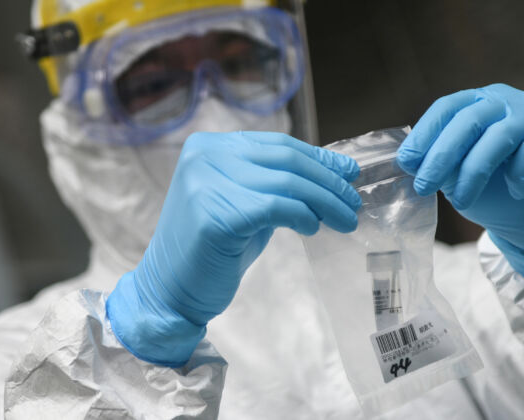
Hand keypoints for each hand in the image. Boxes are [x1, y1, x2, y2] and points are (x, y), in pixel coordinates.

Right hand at [107, 132, 360, 365]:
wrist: (171, 290)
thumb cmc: (213, 249)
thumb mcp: (248, 204)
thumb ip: (280, 183)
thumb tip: (336, 169)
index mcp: (209, 146)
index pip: (278, 145)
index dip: (318, 158)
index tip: (348, 172)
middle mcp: (205, 156)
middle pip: (286, 160)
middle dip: (328, 181)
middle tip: (352, 202)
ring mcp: (206, 183)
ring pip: (287, 183)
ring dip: (325, 202)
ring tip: (346, 220)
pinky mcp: (215, 214)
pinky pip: (276, 207)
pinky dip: (303, 216)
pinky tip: (313, 228)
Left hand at [397, 83, 523, 279]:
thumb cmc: (492, 192)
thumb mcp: (457, 177)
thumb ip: (439, 163)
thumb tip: (408, 161)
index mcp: (478, 103)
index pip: (447, 108)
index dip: (424, 134)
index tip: (405, 162)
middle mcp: (507, 102)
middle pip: (469, 121)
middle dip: (441, 157)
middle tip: (423, 187)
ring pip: (498, 137)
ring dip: (473, 173)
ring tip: (460, 202)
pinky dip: (517, 177)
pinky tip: (516, 191)